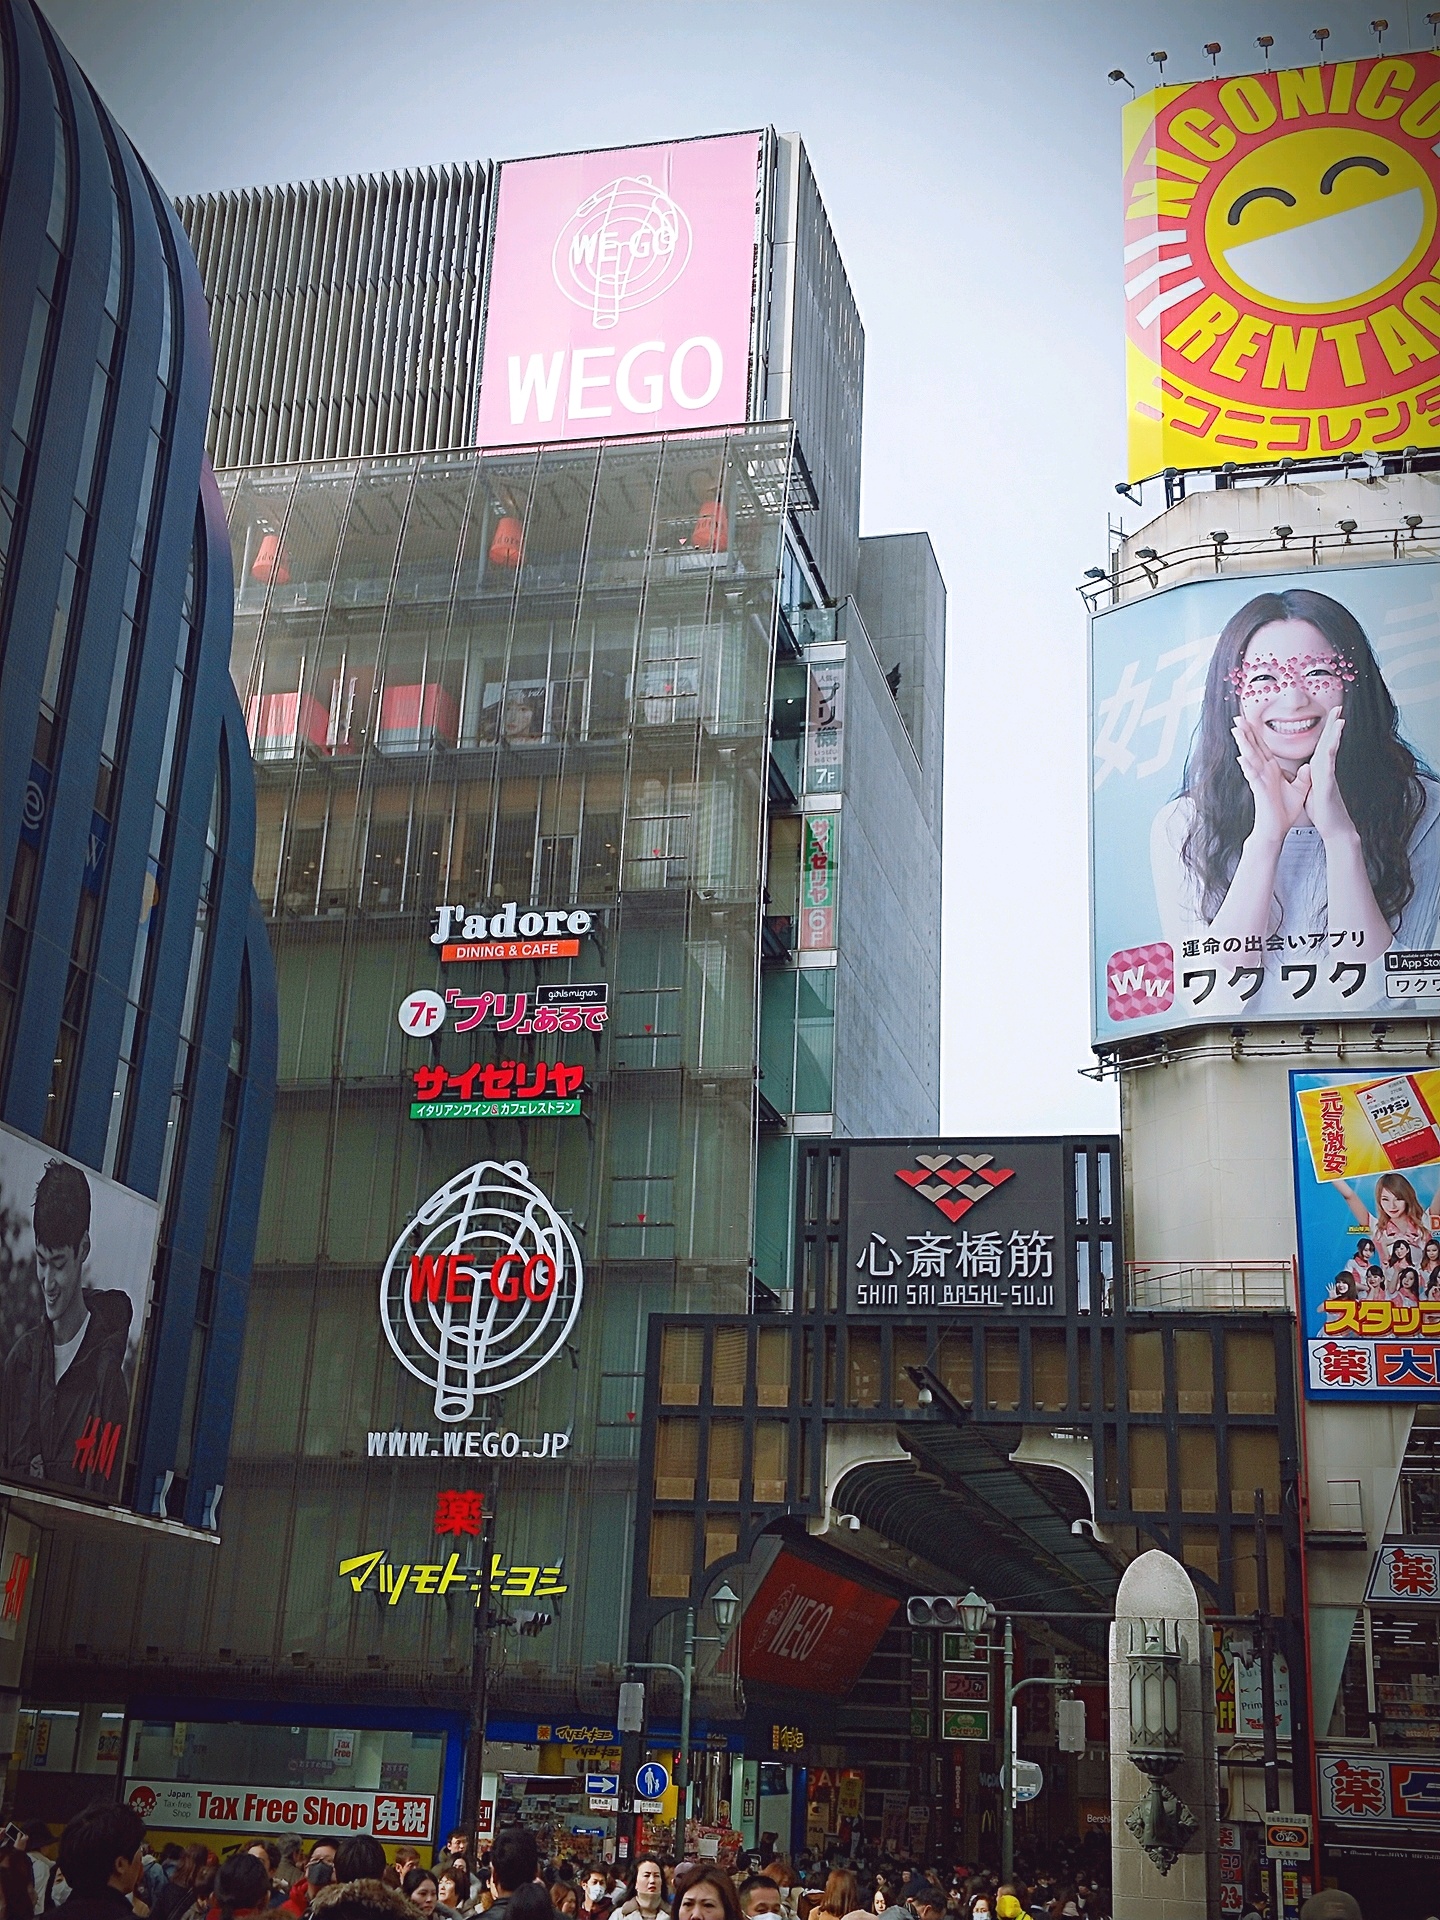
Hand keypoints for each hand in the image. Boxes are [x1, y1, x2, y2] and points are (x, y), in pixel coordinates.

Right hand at [1231, 714, 1310, 842]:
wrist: (1276, 829)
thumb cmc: (1284, 812)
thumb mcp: (1299, 790)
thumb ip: (1302, 777)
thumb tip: (1307, 766)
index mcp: (1272, 771)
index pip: (1263, 748)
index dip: (1256, 734)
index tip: (1250, 720)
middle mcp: (1263, 773)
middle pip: (1253, 748)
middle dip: (1245, 733)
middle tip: (1237, 717)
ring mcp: (1260, 780)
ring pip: (1250, 758)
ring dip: (1243, 744)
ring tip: (1236, 730)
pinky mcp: (1259, 790)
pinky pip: (1253, 776)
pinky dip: (1247, 767)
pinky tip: (1242, 757)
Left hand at [1302, 706, 1358, 844]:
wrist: (1333, 827)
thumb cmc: (1322, 809)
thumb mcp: (1311, 788)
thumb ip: (1310, 775)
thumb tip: (1307, 767)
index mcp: (1319, 768)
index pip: (1322, 744)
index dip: (1326, 729)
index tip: (1330, 714)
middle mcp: (1324, 769)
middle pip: (1329, 743)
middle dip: (1333, 725)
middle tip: (1338, 707)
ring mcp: (1328, 776)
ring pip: (1330, 751)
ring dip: (1335, 735)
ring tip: (1340, 719)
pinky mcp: (1328, 785)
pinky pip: (1328, 767)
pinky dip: (1330, 754)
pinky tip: (1333, 744)